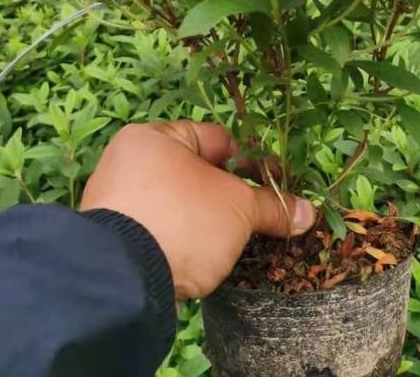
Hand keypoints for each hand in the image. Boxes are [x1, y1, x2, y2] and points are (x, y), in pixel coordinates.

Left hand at [80, 120, 314, 299]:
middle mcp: (129, 161)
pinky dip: (181, 238)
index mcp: (155, 137)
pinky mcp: (111, 238)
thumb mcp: (238, 209)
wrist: (122, 281)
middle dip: (228, 194)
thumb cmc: (184, 220)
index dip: (249, 160)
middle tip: (256, 213)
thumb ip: (272, 206)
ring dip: (206, 218)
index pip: (216, 139)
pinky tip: (203, 256)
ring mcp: (115, 201)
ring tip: (234, 238)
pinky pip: (158, 229)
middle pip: (196, 172)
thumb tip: (308, 212)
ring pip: (177, 203)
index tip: (273, 183)